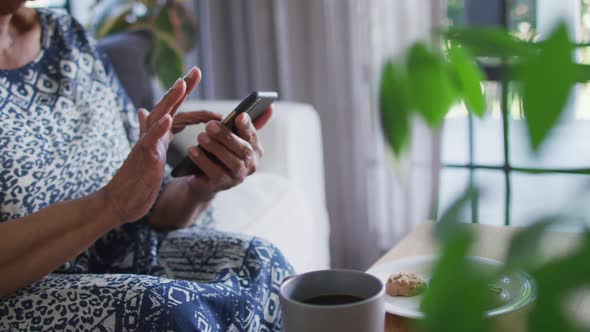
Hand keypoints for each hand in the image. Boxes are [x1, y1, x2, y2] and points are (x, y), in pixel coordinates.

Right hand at [102, 68, 218, 223]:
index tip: (196, 76)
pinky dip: (158, 128)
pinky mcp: (143, 156)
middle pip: (168, 105)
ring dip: (171, 100)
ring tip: (182, 83)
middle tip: (196, 70)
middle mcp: (152, 134)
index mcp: (158, 134)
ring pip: (159, 116)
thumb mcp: (148, 152)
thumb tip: (142, 111)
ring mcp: (147, 143)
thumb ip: (150, 133)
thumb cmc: (136, 180)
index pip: (176, 109)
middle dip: (182, 87)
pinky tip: (167, 118)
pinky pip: (150, 140)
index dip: (186, 94)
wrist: (120, 201)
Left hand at [183, 106, 272, 200]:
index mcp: (255, 149)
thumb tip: (270, 107)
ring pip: (232, 162)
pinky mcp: (224, 185)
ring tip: (201, 137)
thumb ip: (244, 123)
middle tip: (209, 125)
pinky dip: (203, 160)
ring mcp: (239, 176)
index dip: (247, 126)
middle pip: (243, 149)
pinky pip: (216, 173)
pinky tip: (193, 151)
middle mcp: (251, 164)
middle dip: (226, 136)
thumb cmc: (220, 152)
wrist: (203, 177)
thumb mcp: (231, 136)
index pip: (253, 135)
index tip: (240, 116)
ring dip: (216, 148)